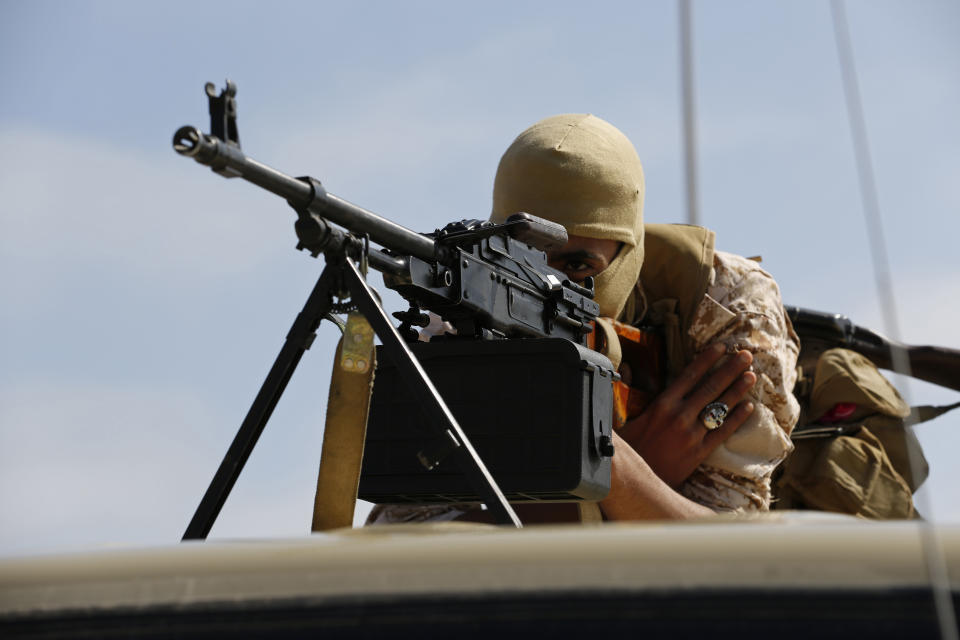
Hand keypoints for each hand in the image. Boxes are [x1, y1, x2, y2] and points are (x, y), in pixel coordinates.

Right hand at [617, 343, 756, 487]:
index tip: (721, 347)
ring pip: (720, 408)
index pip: (689, 376)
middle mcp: (680, 416)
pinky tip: (749, 407)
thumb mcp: (619, 417)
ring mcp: (692, 434)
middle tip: (746, 356)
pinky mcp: (699, 452)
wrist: (634, 482)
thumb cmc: (628, 449)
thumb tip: (627, 367)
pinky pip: (723, 432)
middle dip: (730, 369)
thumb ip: (624, 390)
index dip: (707, 360)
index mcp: (662, 405)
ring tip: (752, 376)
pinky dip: (737, 419)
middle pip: (710, 388)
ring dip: (738, 390)